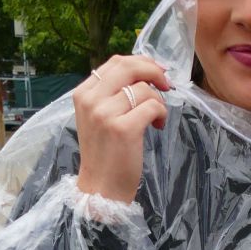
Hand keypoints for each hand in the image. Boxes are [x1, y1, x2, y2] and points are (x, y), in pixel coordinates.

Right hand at [73, 55, 170, 202]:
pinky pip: (153, 106)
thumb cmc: (105, 152)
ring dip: (158, 101)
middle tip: (166, 85)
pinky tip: (157, 125)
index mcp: (83, 93)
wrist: (101, 187)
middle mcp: (91, 100)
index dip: (142, 62)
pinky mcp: (123, 128)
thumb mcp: (99, 116)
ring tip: (156, 118)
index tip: (157, 73)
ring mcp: (105, 114)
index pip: (116, 62)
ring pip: (144, 88)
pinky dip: (161, 113)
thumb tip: (146, 71)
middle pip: (129, 67)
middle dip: (154, 71)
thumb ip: (114, 93)